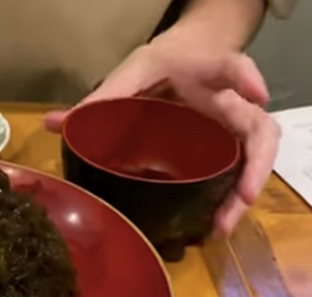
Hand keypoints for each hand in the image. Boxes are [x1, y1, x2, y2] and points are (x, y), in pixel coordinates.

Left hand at [43, 38, 279, 237]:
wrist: (190, 54)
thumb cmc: (163, 64)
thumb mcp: (132, 73)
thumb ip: (99, 98)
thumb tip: (53, 124)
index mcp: (204, 72)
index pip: (230, 66)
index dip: (246, 78)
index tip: (256, 96)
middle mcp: (230, 100)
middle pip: (258, 127)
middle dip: (256, 163)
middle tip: (244, 195)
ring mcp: (235, 125)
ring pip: (256, 155)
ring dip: (245, 190)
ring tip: (221, 226)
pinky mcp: (231, 146)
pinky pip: (242, 171)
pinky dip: (231, 199)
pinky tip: (214, 226)